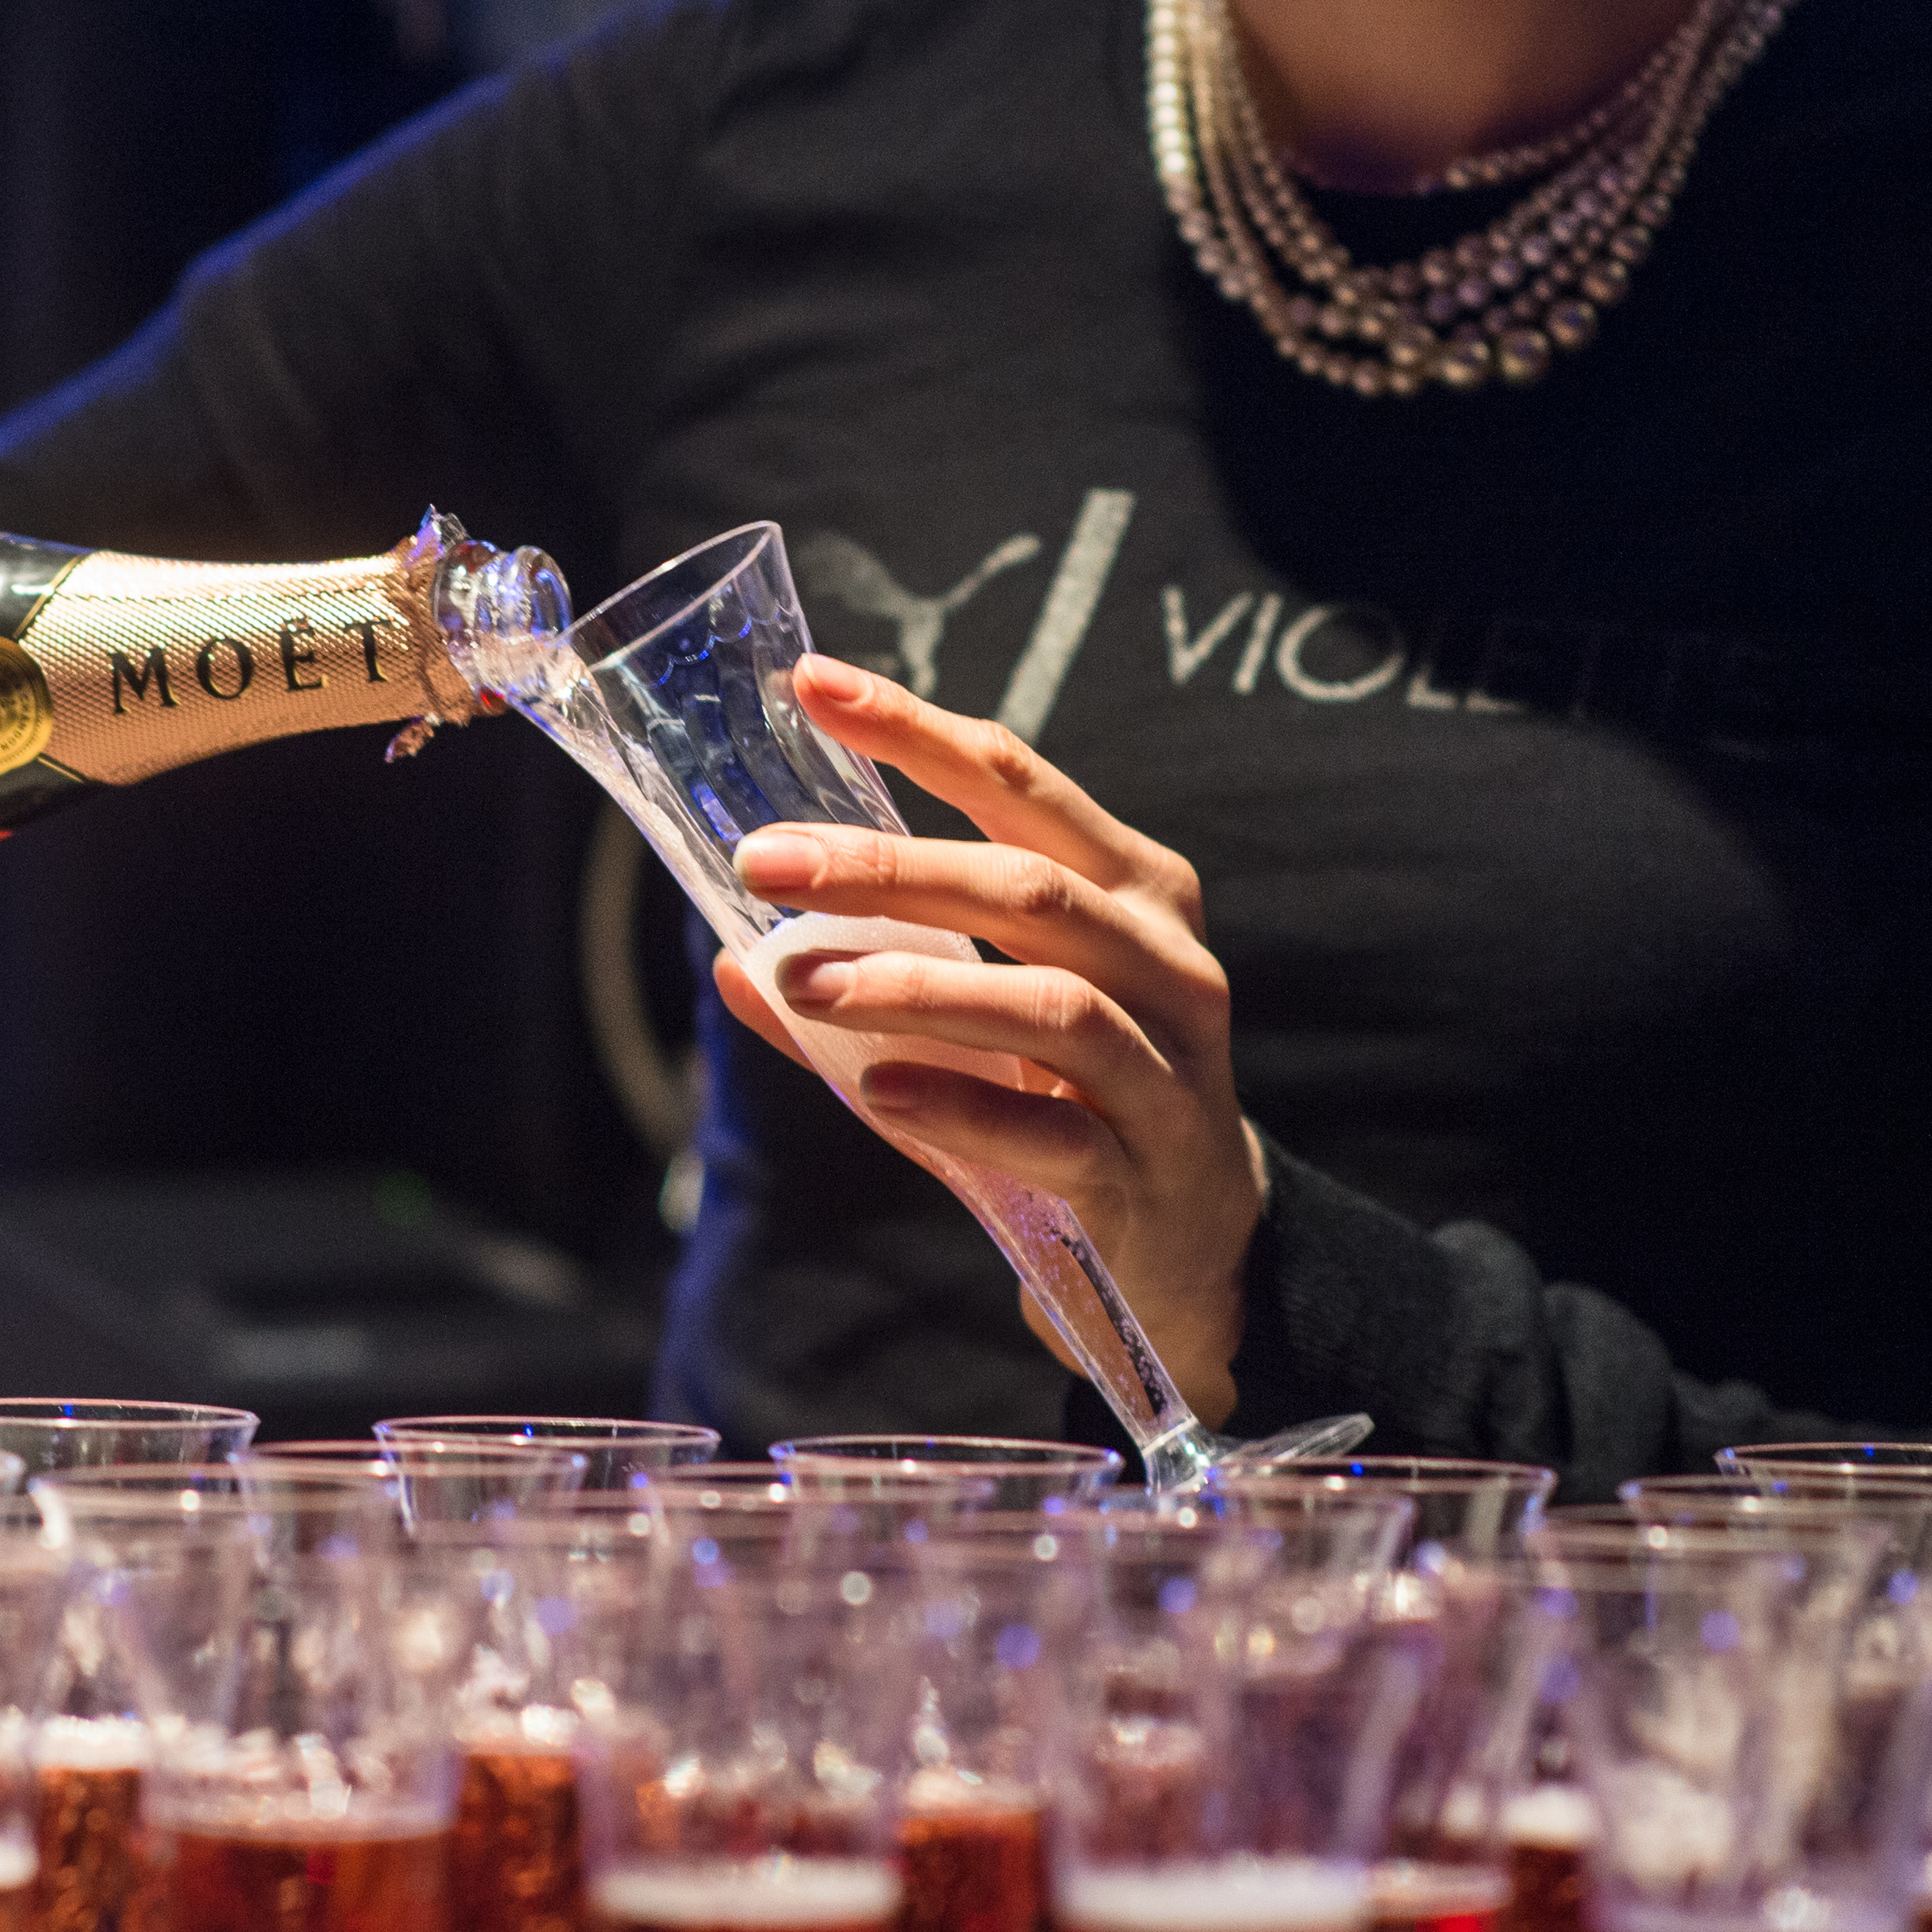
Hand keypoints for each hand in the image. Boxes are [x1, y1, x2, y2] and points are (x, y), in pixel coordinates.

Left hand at [711, 655, 1263, 1426]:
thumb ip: (873, 983)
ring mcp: (1166, 1071)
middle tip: (763, 859)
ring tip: (804, 979)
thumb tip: (735, 951)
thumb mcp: (985, 1025)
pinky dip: (959, 1105)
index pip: (1020, 783)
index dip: (916, 731)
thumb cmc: (1077, 1103)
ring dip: (914, 985)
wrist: (1196, 1248)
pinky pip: (1051, 1132)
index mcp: (1132, 890)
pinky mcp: (1144, 1173)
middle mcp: (1166, 961)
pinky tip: (878, 1087)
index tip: (813, 684)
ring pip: (1048, 1002)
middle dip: (887, 866)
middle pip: (1027, 888)